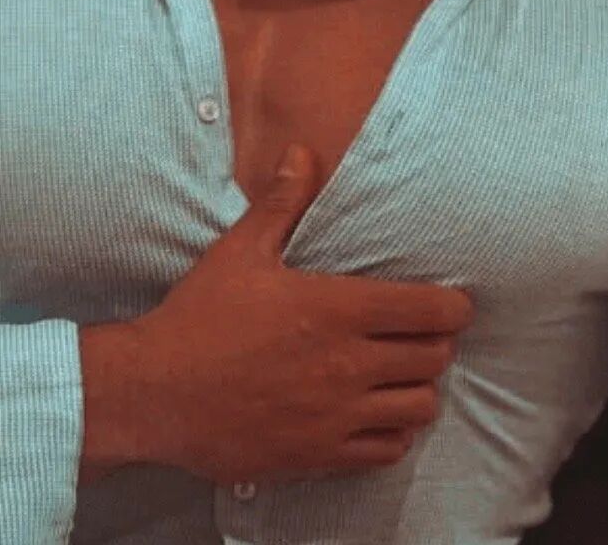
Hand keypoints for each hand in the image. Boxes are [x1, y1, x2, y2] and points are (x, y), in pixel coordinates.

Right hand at [79, 142, 474, 486]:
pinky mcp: (320, 455)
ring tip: (402, 375)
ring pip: (419, 407)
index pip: (430, 310)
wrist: (154, 393)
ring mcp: (337, 415)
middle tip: (421, 334)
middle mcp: (348, 364)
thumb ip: (281, 203)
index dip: (453, 306)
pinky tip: (376, 415)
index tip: (451, 303)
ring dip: (419, 388)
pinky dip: (394, 433)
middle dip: (438, 343)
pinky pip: (387, 450)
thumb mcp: (240, 251)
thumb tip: (302, 153)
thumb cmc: (199, 317)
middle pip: (434, 357)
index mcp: (337, 309)